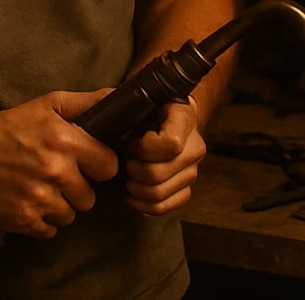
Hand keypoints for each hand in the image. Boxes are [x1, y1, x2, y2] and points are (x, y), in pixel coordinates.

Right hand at [0, 89, 118, 237]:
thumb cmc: (11, 126)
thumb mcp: (49, 104)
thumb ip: (86, 102)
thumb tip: (118, 97)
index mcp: (66, 141)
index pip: (108, 166)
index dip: (100, 165)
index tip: (89, 163)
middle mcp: (56, 172)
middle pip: (90, 198)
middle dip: (78, 188)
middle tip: (60, 176)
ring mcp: (39, 199)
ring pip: (70, 216)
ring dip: (61, 205)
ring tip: (43, 188)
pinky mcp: (23, 220)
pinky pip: (49, 230)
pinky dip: (43, 219)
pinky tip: (31, 201)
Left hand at [123, 98, 204, 215]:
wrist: (168, 114)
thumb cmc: (150, 106)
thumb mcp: (143, 97)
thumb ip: (130, 106)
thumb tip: (109, 116)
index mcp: (186, 118)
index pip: (171, 144)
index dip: (143, 148)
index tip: (131, 141)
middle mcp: (195, 146)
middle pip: (158, 174)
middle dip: (133, 170)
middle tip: (125, 160)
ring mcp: (193, 171)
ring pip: (158, 195)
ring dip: (135, 189)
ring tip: (127, 176)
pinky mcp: (186, 189)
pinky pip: (164, 208)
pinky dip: (143, 206)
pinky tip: (132, 194)